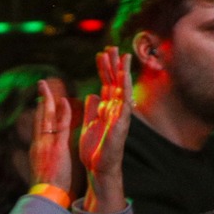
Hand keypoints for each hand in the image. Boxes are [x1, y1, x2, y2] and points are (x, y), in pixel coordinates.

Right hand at [27, 81, 74, 193]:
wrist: (45, 197)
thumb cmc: (48, 188)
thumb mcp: (45, 170)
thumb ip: (47, 159)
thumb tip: (50, 155)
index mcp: (38, 148)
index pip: (39, 125)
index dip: (41, 110)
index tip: (43, 99)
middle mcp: (39, 143)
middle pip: (40, 116)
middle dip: (42, 99)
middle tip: (44, 83)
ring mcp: (46, 144)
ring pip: (47, 117)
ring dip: (49, 99)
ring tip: (50, 84)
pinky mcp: (56, 147)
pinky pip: (60, 126)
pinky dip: (62, 113)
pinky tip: (64, 101)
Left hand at [79, 47, 129, 212]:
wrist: (99, 167)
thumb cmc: (95, 147)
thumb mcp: (89, 123)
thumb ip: (91, 109)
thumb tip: (92, 94)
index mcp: (106, 108)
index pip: (106, 83)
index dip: (104, 68)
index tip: (102, 52)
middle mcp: (115, 109)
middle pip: (115, 82)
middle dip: (114, 65)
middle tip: (113, 47)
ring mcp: (119, 116)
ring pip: (122, 91)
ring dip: (122, 74)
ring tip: (123, 58)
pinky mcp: (120, 126)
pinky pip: (123, 107)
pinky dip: (124, 94)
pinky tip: (124, 82)